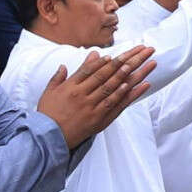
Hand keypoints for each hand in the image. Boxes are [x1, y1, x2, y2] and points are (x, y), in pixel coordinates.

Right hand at [37, 46, 156, 148]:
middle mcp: (83, 95)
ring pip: (114, 88)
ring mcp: (93, 108)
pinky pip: (117, 105)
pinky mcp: (100, 120)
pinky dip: (128, 95)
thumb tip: (67, 63)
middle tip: (139, 52)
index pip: (90, 70)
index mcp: (71, 87)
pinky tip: (140, 86)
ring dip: (130, 75)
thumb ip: (60, 76)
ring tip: (142, 64)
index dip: (103, 62)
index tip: (114, 55)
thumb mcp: (50, 92)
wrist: (48, 139)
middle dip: (124, 62)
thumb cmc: (49, 114)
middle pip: (106, 75)